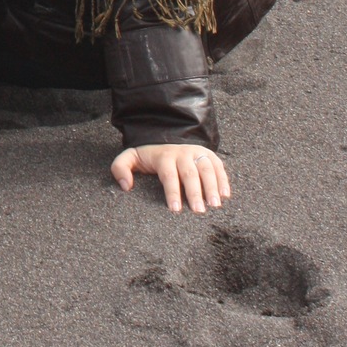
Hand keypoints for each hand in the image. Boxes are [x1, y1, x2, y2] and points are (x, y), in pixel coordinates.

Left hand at [111, 143, 230, 214]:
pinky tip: (226, 195)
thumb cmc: (148, 155)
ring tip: (215, 205)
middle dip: (195, 193)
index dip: (172, 192)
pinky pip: (218, 166)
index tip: (176, 209)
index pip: (168, 175)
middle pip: (190, 174)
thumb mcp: (130, 157)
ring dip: (212, 187)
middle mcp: (182, 153)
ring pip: (207, 169)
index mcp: (164, 156)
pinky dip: (223, 180)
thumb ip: (120, 168)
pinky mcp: (208, 155)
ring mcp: (197, 153)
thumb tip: (125, 185)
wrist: (166, 135)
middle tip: (199, 212)